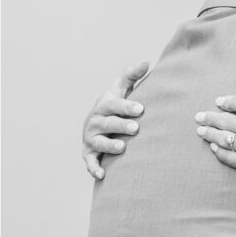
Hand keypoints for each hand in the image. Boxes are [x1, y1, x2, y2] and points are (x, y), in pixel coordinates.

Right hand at [82, 60, 149, 179]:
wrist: (96, 122)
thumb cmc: (114, 104)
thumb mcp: (121, 88)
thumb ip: (133, 75)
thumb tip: (146, 61)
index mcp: (104, 105)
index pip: (114, 104)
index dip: (126, 106)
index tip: (141, 109)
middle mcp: (95, 121)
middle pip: (107, 123)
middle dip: (120, 125)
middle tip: (136, 127)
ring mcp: (91, 137)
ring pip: (99, 142)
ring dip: (109, 145)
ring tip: (122, 147)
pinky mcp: (89, 153)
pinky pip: (90, 162)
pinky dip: (93, 168)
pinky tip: (102, 175)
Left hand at [195, 74, 235, 192]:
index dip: (227, 101)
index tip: (219, 101)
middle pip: (225, 121)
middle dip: (210, 117)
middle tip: (199, 116)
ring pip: (224, 139)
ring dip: (210, 133)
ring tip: (201, 131)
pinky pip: (230, 158)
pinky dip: (220, 152)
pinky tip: (214, 149)